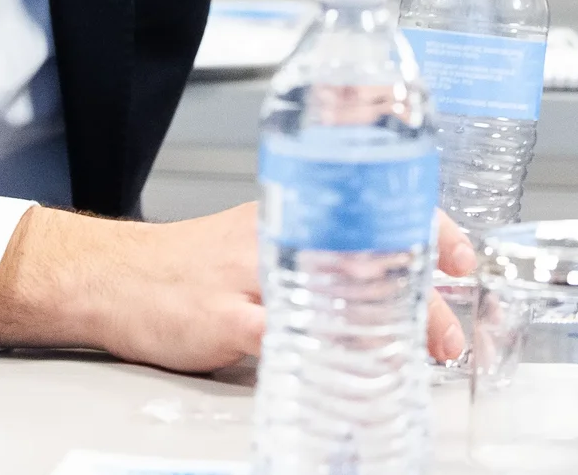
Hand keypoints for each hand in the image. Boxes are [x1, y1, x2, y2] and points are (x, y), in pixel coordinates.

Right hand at [0, 202, 476, 368]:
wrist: (113, 275)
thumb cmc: (190, 265)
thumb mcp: (260, 241)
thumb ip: (314, 254)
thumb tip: (386, 285)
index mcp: (294, 212)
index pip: (377, 207)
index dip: (430, 230)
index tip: (464, 260)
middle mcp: (279, 233)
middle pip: (369, 256)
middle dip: (422, 301)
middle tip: (450, 337)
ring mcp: (250, 274)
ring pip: (335, 294)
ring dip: (384, 330)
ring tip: (416, 357)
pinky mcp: (223, 317)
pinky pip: (280, 335)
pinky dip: (317, 353)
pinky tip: (339, 369)